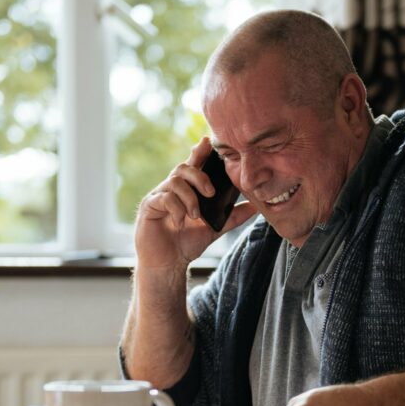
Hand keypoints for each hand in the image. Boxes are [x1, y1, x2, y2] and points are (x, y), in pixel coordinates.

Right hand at [134, 136, 256, 268]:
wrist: (169, 264)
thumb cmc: (187, 243)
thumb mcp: (215, 228)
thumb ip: (232, 216)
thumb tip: (255, 206)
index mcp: (186, 190)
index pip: (193, 164)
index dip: (199, 151)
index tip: (208, 141)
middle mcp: (170, 189)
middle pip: (183, 168)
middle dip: (200, 176)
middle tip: (211, 193)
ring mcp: (158, 196)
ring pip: (175, 182)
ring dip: (190, 198)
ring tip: (196, 216)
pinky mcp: (148, 207)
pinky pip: (163, 198)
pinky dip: (176, 209)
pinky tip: (181, 223)